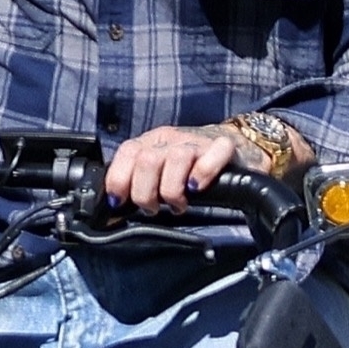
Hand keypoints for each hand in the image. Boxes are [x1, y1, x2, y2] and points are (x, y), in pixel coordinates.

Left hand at [103, 124, 239, 210]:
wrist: (233, 149)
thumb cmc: (190, 166)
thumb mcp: (159, 171)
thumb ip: (137, 181)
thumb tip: (115, 203)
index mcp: (151, 142)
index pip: (127, 153)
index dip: (118, 180)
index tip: (119, 202)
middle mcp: (171, 139)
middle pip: (147, 160)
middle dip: (145, 192)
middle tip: (153, 208)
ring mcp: (197, 141)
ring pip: (175, 159)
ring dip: (172, 190)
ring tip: (177, 204)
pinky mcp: (222, 148)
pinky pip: (211, 156)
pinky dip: (202, 174)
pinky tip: (196, 187)